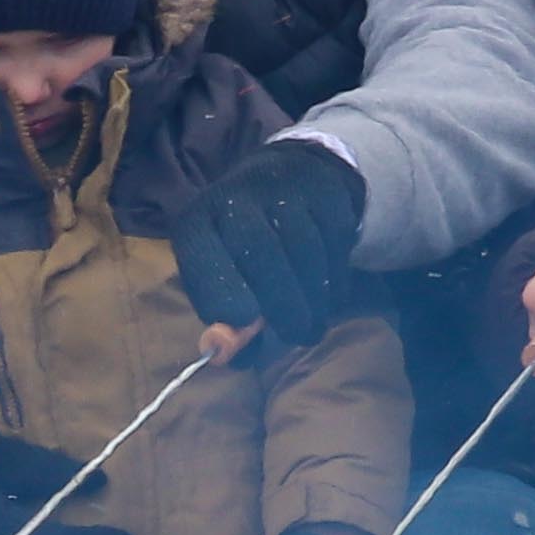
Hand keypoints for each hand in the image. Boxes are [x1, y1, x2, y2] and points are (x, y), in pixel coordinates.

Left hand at [170, 136, 369, 345]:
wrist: (291, 178)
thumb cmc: (245, 244)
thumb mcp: (224, 275)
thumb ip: (224, 317)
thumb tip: (226, 355)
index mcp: (198, 220)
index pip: (201, 255)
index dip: (220, 292)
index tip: (242, 323)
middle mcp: (236, 196)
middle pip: (259, 250)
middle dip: (280, 302)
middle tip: (295, 335)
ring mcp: (284, 189)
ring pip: (304, 249)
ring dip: (312, 297)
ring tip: (311, 324)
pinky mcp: (326, 191)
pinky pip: (335, 241)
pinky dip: (334, 277)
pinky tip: (327, 292)